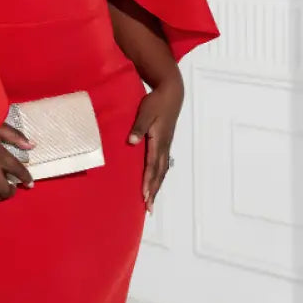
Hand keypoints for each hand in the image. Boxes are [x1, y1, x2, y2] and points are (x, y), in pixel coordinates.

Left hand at [128, 74, 183, 213]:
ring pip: (162, 171)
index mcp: (159, 141)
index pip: (152, 166)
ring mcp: (166, 146)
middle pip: (159, 174)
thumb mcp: (145, 112)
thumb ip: (138, 126)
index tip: (144, 196)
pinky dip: (159, 177)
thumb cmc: (156, 102)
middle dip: (153, 191)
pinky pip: (162, 165)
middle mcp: (164, 147)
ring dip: (156, 187)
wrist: (171, 94)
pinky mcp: (165, 143)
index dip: (148, 181)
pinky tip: (155, 183)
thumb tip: (131, 141)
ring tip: (151, 202)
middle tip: (149, 208)